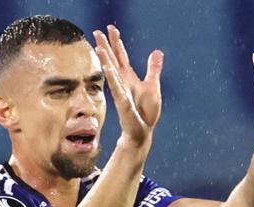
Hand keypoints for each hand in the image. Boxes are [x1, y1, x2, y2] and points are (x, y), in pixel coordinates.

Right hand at [94, 25, 162, 142]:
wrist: (141, 131)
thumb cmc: (146, 111)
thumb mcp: (153, 86)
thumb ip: (153, 69)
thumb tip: (157, 51)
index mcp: (128, 77)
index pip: (121, 56)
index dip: (116, 42)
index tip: (110, 28)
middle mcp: (122, 83)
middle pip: (112, 60)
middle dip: (105, 46)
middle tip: (96, 31)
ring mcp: (121, 93)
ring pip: (112, 73)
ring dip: (106, 60)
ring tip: (100, 47)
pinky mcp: (124, 104)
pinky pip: (117, 89)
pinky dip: (113, 79)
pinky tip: (109, 69)